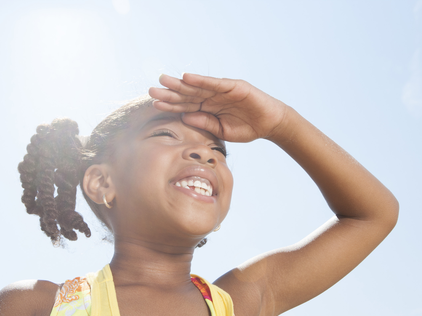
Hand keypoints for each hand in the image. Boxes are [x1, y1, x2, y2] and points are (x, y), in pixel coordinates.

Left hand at [149, 73, 288, 142]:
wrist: (270, 124)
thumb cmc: (247, 128)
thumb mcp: (222, 131)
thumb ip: (204, 123)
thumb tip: (184, 117)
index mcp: (208, 108)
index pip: (185, 106)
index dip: (170, 105)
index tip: (154, 104)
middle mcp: (212, 97)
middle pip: (187, 94)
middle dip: (170, 93)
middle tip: (151, 90)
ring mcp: (222, 90)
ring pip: (197, 86)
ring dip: (180, 83)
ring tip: (164, 81)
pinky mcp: (233, 86)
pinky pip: (214, 83)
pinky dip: (201, 80)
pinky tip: (187, 77)